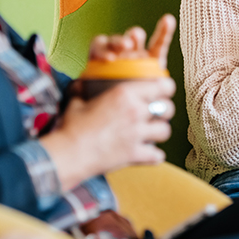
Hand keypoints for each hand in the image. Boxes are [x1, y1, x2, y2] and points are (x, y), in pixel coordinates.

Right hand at [40, 15, 177, 188]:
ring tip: (151, 133)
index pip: (164, 85)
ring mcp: (137, 134)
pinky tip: (147, 153)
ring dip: (159, 131)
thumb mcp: (77, 101)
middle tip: (155, 113)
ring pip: (165, 131)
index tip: (161, 91)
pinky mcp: (135, 154)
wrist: (69, 153)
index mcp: (125, 93)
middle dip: (165, 110)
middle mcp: (136, 112)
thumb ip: (82, 90)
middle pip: (169, 108)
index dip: (166, 87)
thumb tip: (80, 82)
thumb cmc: (71, 126)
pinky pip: (157, 156)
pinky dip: (154, 156)